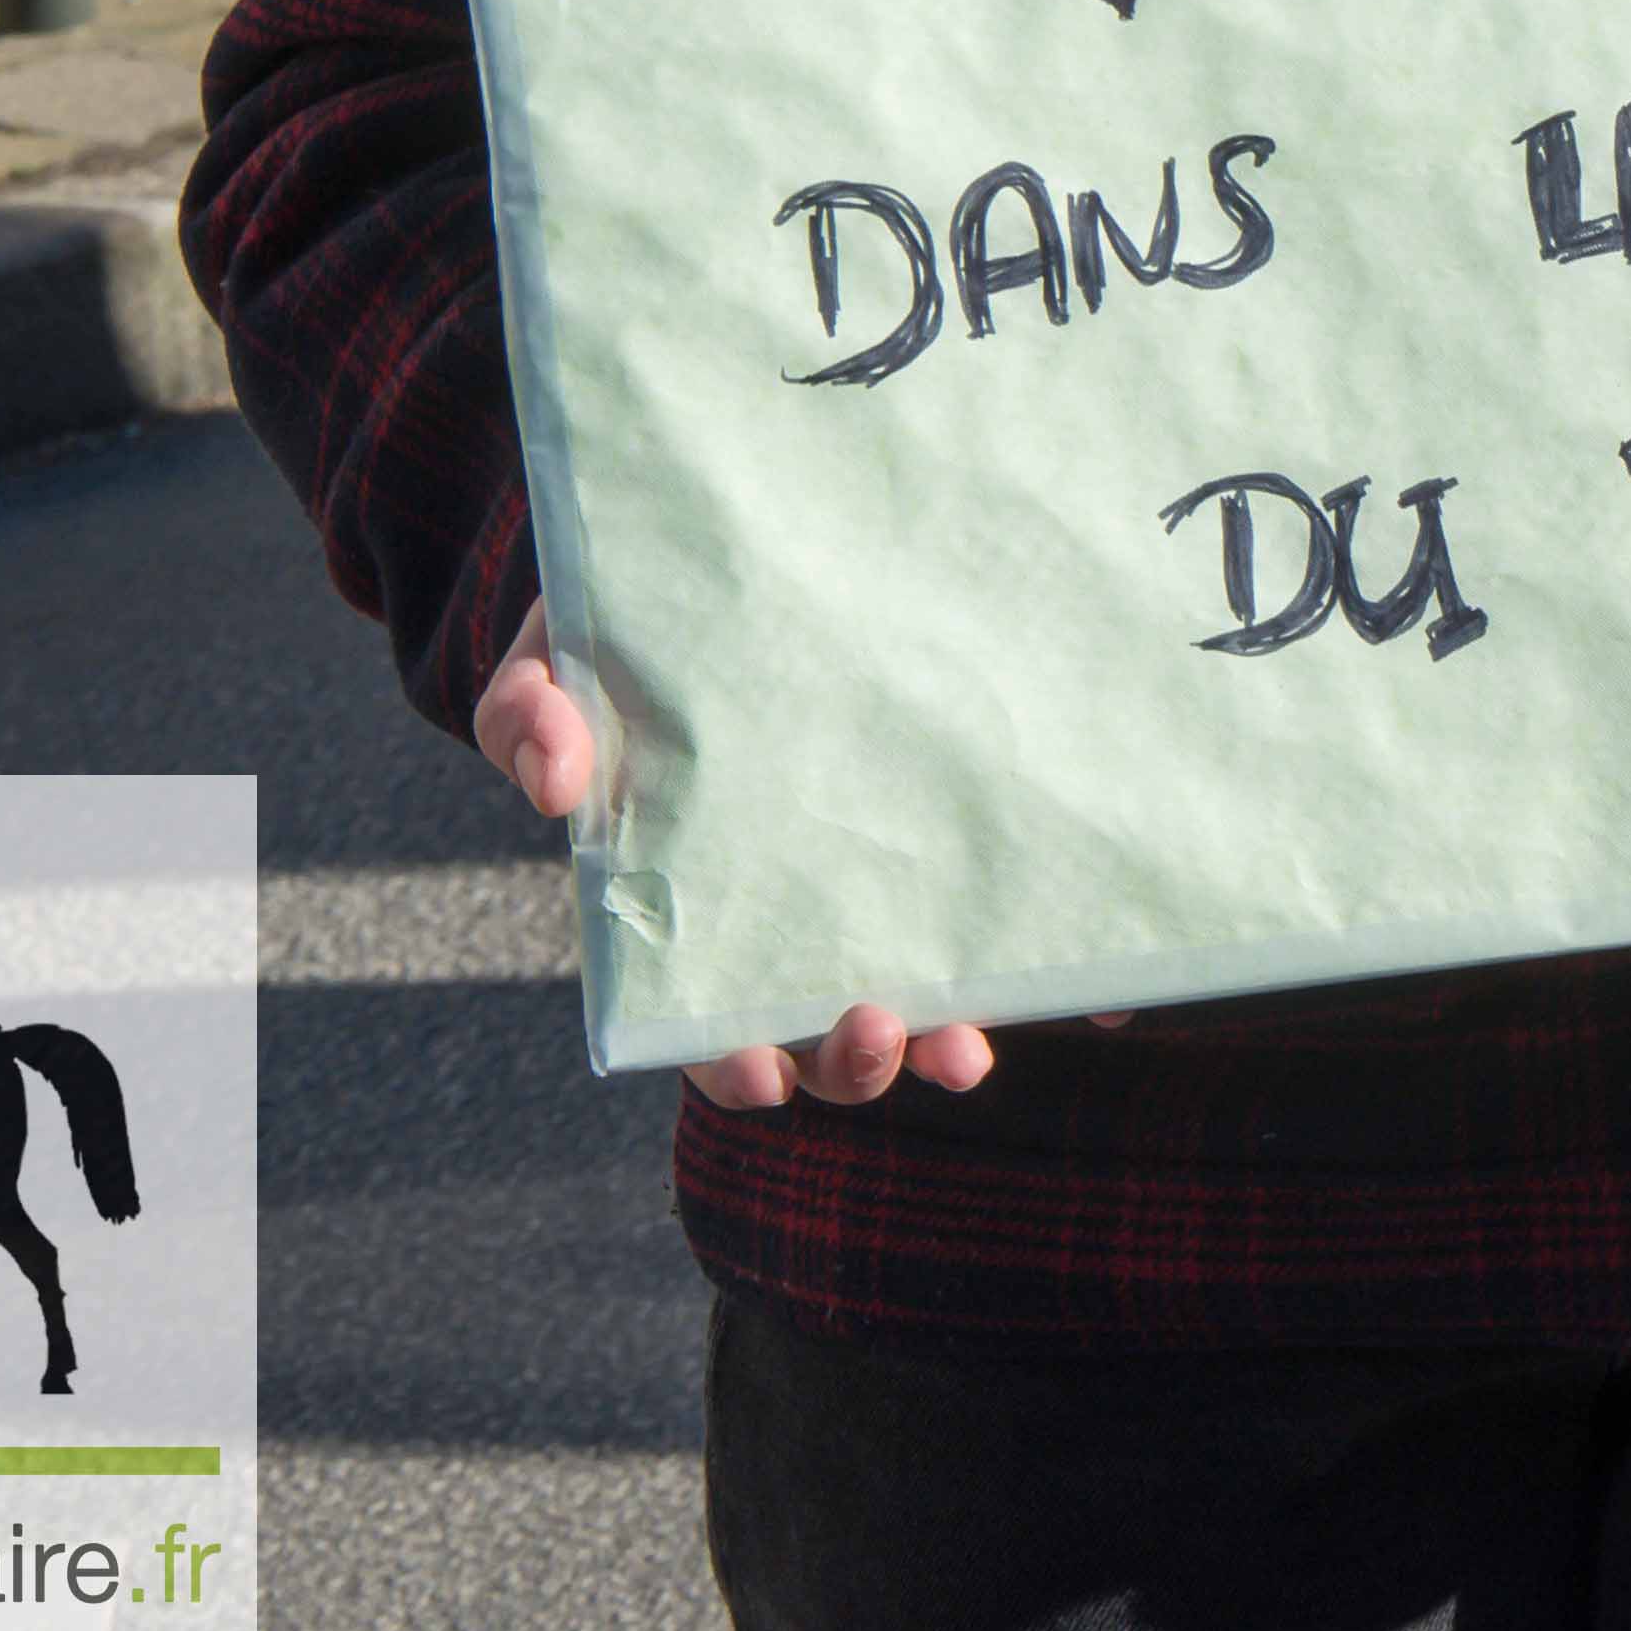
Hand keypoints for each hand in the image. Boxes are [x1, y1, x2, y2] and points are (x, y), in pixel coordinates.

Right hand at [476, 602, 1051, 1112]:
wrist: (729, 558)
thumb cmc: (623, 632)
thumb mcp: (552, 661)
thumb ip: (531, 716)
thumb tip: (554, 781)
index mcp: (693, 903)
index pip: (703, 1019)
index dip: (729, 1060)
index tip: (759, 1073)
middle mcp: (793, 913)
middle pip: (821, 1037)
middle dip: (853, 1062)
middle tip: (877, 1029)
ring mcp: (881, 881)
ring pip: (917, 1003)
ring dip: (940, 1039)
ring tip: (963, 1045)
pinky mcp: (955, 836)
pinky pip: (1008, 923)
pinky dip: (1049, 971)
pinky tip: (1099, 990)